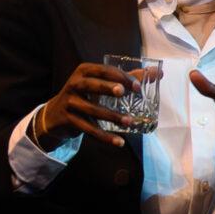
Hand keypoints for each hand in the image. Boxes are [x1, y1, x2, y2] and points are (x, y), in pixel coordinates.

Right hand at [33, 62, 151, 148]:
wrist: (56, 115)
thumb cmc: (87, 95)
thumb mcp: (102, 85)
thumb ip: (128, 79)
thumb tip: (158, 73)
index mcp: (84, 72)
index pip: (103, 71)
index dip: (120, 77)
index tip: (138, 86)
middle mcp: (74, 84)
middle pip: (91, 85)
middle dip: (107, 88)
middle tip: (123, 93)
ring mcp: (69, 102)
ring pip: (91, 110)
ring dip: (111, 117)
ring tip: (129, 122)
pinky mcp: (67, 119)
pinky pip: (87, 129)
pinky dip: (104, 137)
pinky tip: (119, 142)